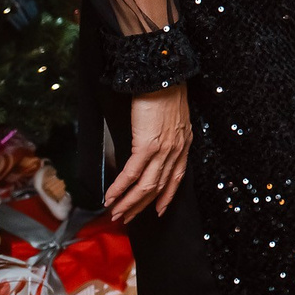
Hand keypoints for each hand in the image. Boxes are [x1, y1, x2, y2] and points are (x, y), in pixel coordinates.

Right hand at [105, 83, 190, 222]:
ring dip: (128, 203)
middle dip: (141, 206)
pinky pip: (132, 173)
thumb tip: (152, 146)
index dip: (167, 196)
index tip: (159, 211)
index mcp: (184, 143)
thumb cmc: (165, 91)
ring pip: (145, 186)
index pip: (177, 178)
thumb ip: (167, 135)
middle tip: (126, 218)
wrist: (163, 76)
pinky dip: (120, 188)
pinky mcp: (148, 145)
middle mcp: (177, 150)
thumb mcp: (173, 117)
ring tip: (115, 213)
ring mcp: (163, 149)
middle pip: (159, 187)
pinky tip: (110, 196)